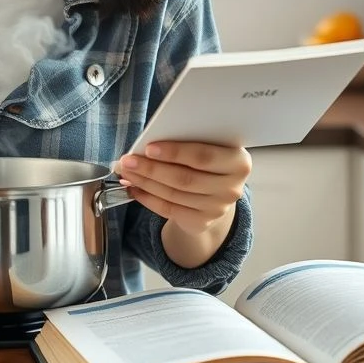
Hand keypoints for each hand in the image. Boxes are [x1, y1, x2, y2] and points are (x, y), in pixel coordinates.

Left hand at [116, 141, 250, 237]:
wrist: (216, 190)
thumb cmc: (205, 158)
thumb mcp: (205, 144)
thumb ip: (187, 140)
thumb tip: (147, 142)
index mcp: (238, 161)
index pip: (203, 156)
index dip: (174, 152)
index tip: (148, 147)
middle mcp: (232, 187)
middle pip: (185, 178)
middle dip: (152, 169)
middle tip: (127, 161)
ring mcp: (218, 208)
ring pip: (174, 195)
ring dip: (144, 182)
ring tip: (125, 172)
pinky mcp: (203, 221)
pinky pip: (169, 210)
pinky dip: (147, 198)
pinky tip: (133, 188)